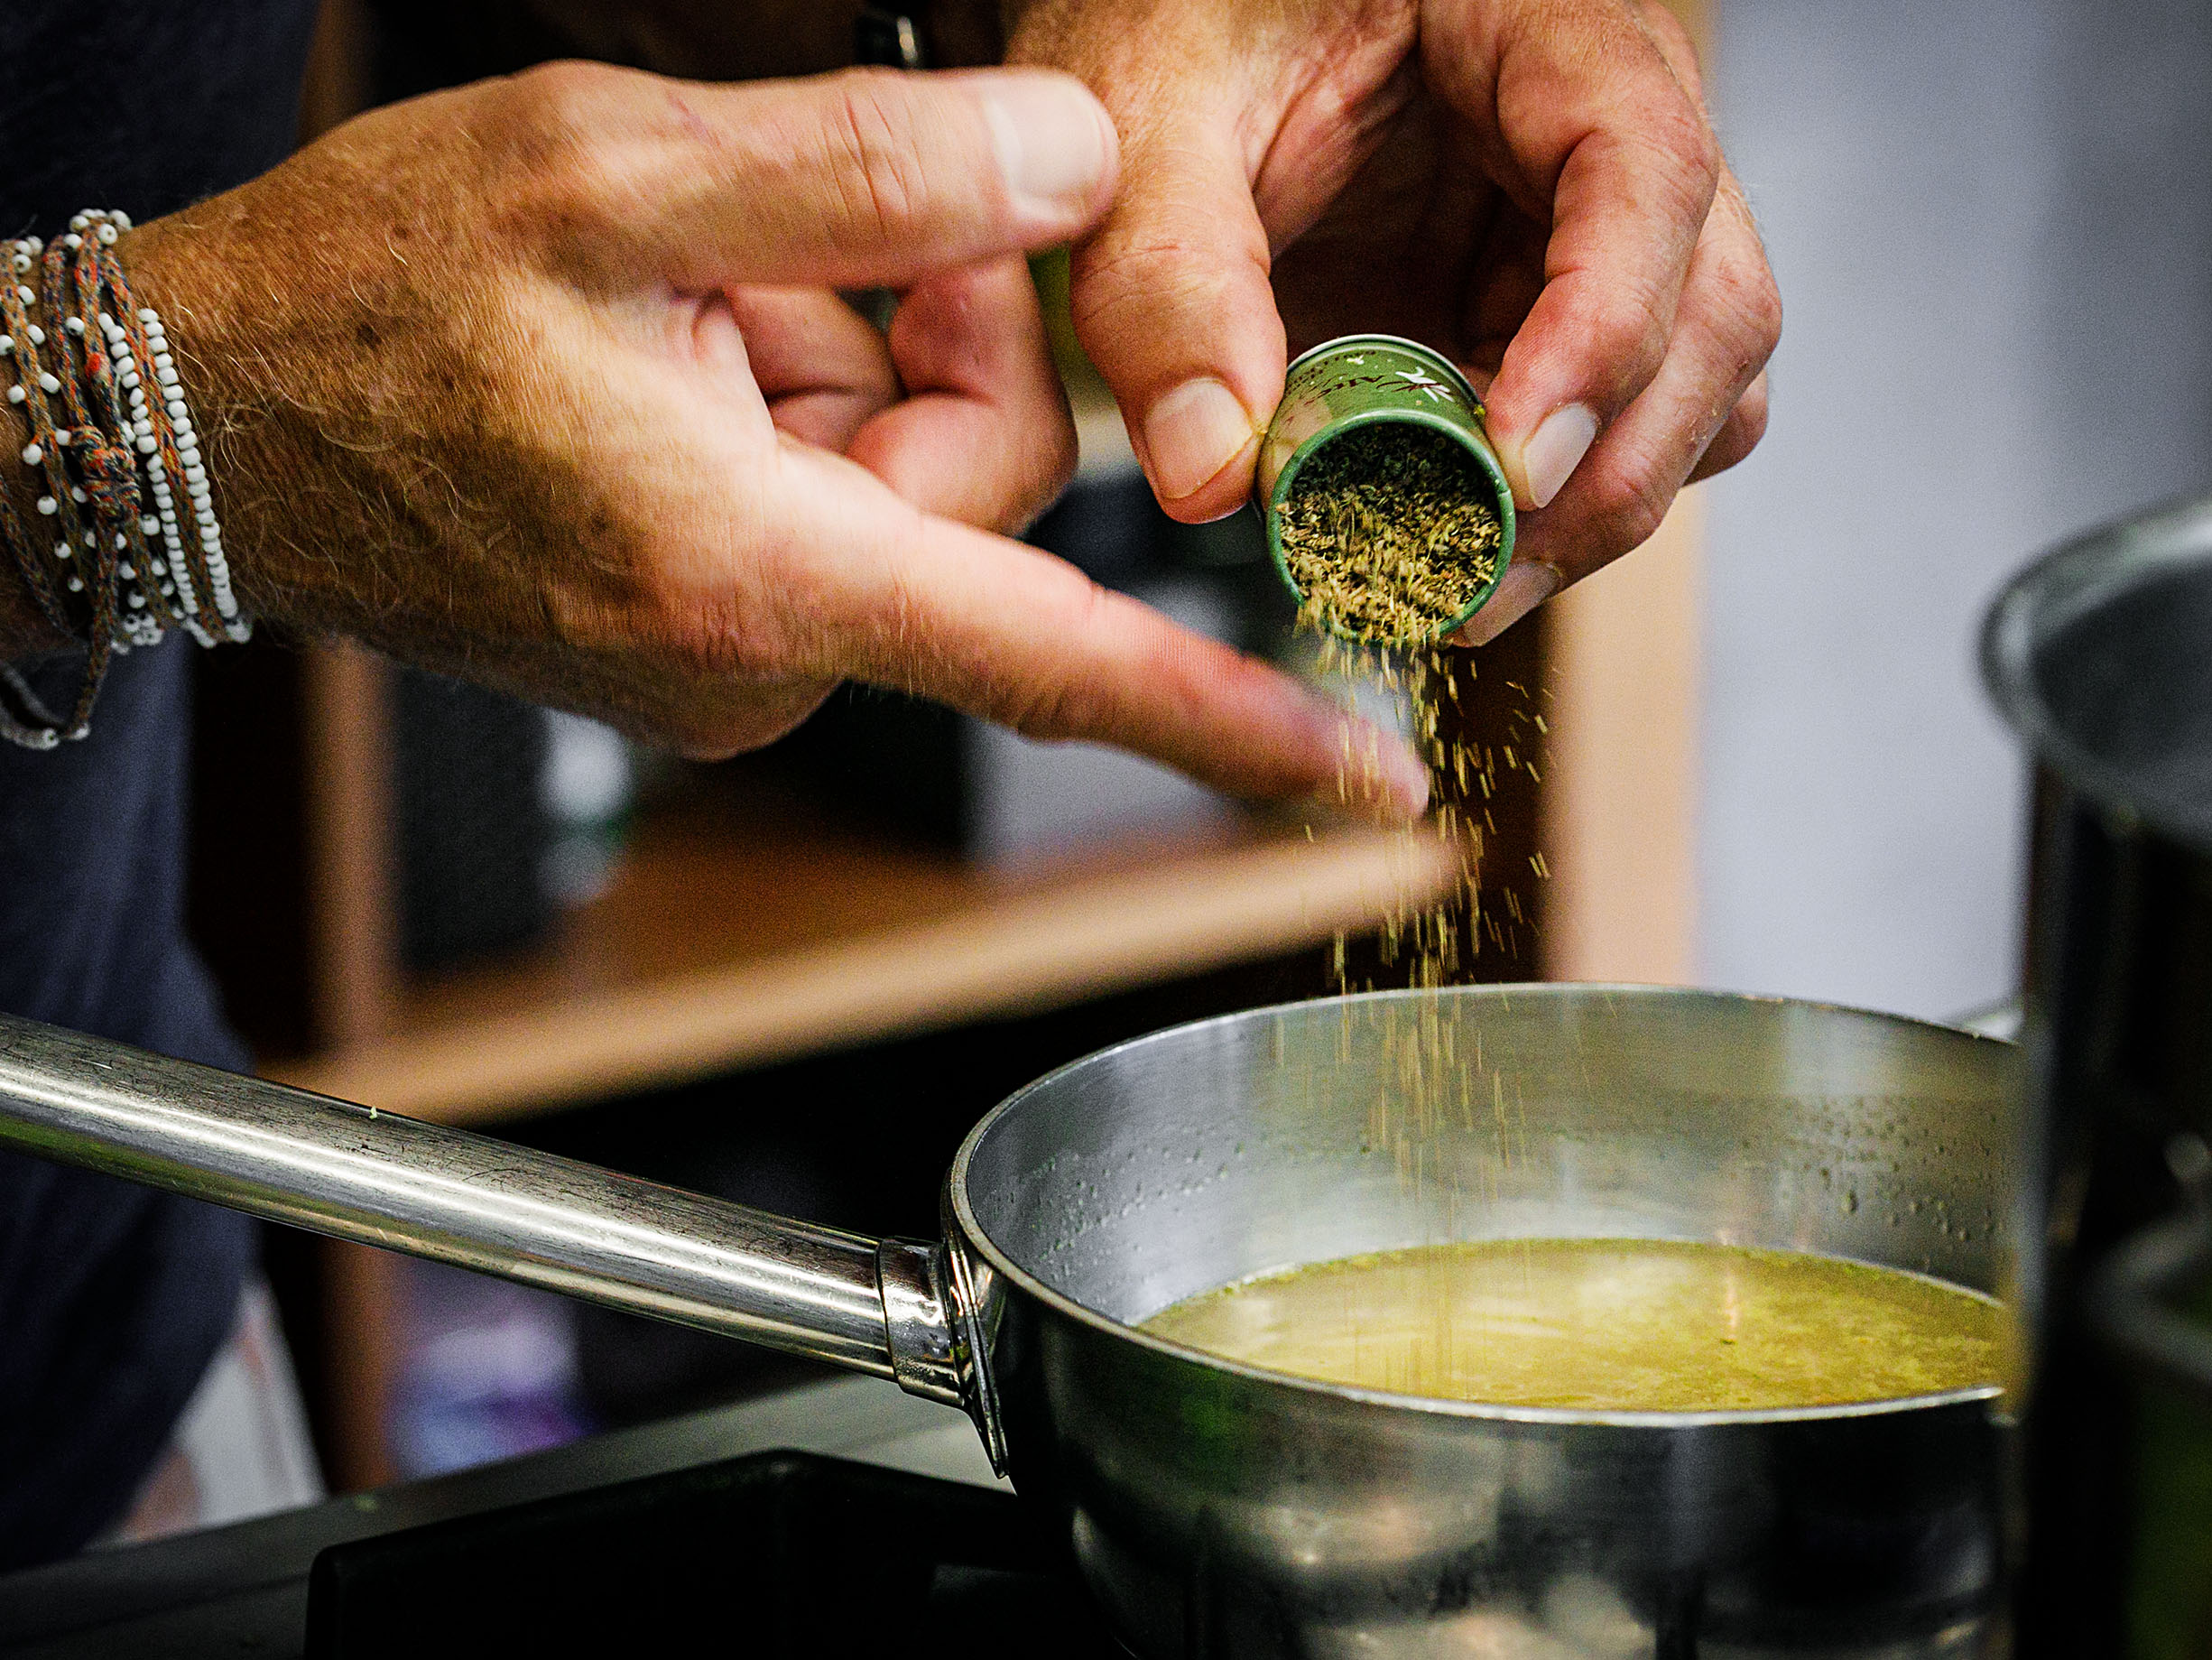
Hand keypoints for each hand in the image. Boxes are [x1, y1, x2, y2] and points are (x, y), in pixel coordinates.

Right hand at [114, 63, 1427, 812]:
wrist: (208, 417)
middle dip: (930, 332)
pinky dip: (794, 403)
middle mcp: (766, 657)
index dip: (1235, 727)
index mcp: (763, 575)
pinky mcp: (717, 636)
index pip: (1061, 668)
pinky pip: (840, 507)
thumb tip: (1074, 171)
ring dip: (836, 355)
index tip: (1365, 788)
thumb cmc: (369, 304)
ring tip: (681, 307)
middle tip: (775, 252)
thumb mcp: (618, 172)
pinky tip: (675, 353)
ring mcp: (739, 659)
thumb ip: (873, 170)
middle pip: (989, 492)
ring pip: (912, 487)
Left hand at [1007, 0, 1780, 642]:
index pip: (1648, 181)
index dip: (1604, 337)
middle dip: (1608, 473)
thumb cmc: (1191, 19)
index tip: (1515, 466)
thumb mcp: (1148, 116)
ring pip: (1695, 390)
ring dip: (1598, 507)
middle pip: (1715, 314)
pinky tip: (1452, 537)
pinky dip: (1556, 505)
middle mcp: (1613, 132)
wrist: (1193, 29)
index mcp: (1551, 34)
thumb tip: (1212, 471)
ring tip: (1461, 582)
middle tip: (1472, 580)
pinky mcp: (1550, 311)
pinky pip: (1616, 425)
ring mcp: (1593, 231)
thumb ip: (1167, 276)